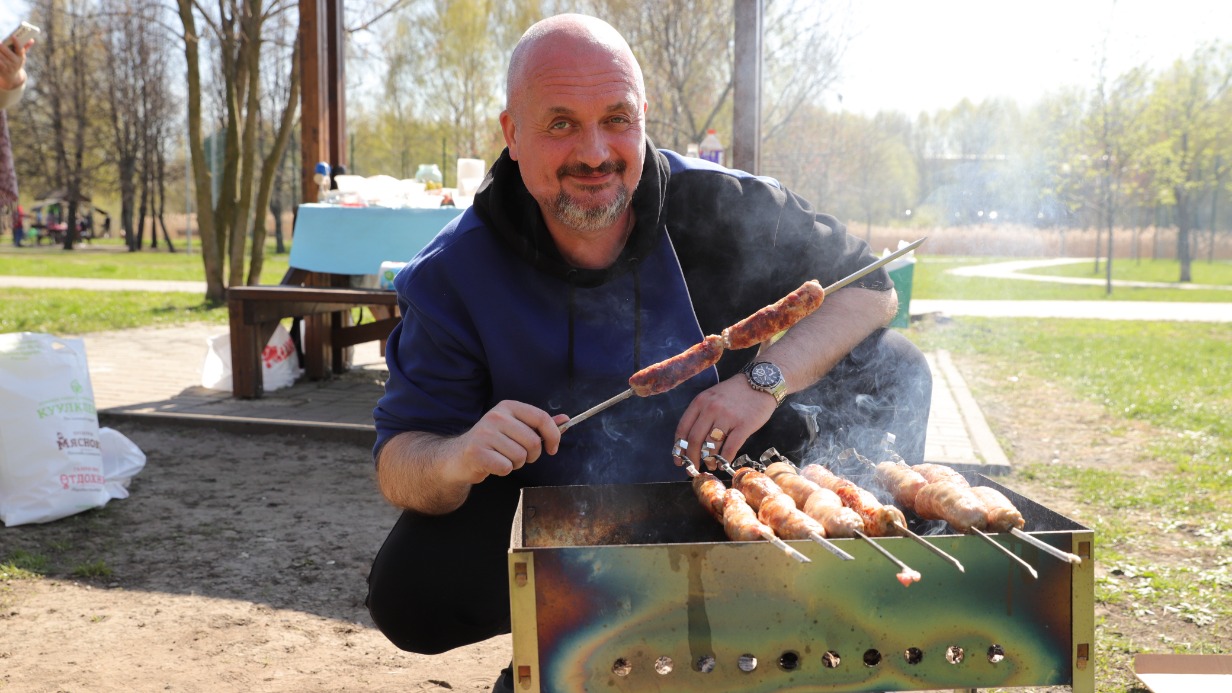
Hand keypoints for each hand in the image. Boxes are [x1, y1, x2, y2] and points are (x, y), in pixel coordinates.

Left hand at [0, 37, 33, 91]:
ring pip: (0, 56)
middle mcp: (15, 63)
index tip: (13, 36)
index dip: (17, 43)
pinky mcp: (2, 70)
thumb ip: (25, 47)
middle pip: (7, 52)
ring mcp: (8, 67)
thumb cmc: (16, 62)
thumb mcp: (21, 56)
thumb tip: (32, 40)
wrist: (12, 77)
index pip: (20, 49)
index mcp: (21, 58)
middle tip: (0, 42)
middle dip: (2, 46)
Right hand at [448, 400, 566, 483]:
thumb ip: (540, 425)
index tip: (553, 448)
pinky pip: (506, 467)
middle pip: (533, 441)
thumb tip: (566, 419)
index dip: (553, 436)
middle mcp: (495, 416)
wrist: (458, 457)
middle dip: (531, 456)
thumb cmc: (492, 444)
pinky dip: (503, 471)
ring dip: (516, 464)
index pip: (541, 417)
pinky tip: (492, 465)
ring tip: (502, 459)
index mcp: (508, 407)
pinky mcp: (476, 452)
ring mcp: (484, 433)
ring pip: (520, 456)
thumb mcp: (516, 429)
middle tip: (518, 456)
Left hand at [674, 376, 777, 469]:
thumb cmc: (735, 392)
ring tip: (711, 465)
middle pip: (694, 440)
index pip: (682, 428)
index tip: (678, 460)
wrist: (761, 382)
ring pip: (711, 446)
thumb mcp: (712, 396)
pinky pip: (730, 447)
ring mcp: (727, 417)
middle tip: (693, 469)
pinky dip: (725, 459)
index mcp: (700, 402)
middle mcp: (711, 408)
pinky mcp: (743, 425)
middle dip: (692, 459)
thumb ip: (701, 414)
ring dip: (709, 461)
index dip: (678, 448)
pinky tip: (724, 464)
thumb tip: (691, 442)